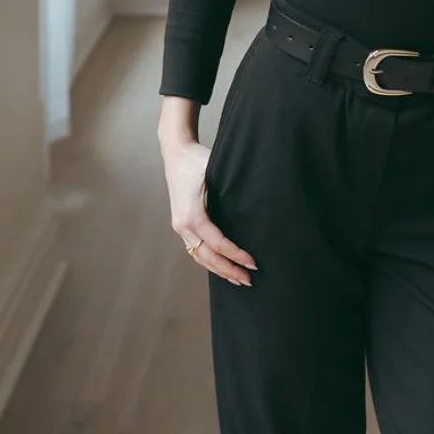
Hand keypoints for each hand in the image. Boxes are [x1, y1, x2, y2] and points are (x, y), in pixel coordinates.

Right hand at [161, 135, 257, 286]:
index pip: (218, 244)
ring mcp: (179, 226)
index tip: (253, 263)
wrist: (176, 152)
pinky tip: (221, 266)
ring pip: (199, 257)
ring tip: (237, 279)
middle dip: (229, 270)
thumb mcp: (216, 172)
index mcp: (193, 215)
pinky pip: (195, 249)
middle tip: (248, 280)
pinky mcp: (180, 224)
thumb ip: (232, 191)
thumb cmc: (198, 160)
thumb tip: (258, 203)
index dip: (236, 256)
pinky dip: (208, 261)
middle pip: (208, 257)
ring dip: (218, 269)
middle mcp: (183, 225)